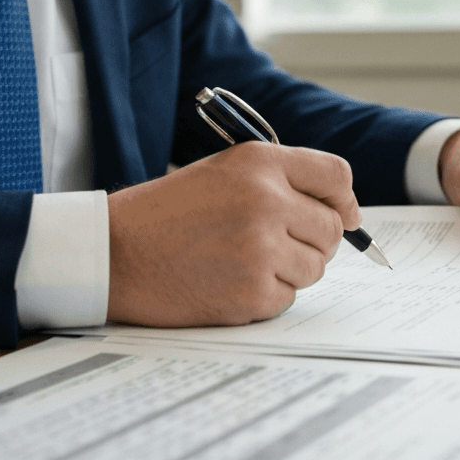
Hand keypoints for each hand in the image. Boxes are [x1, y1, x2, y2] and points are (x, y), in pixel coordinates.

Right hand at [106, 142, 360, 327]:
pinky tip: (229, 281)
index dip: (344, 199)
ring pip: (315, 266)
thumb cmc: (168, 212)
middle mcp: (266, 199)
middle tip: (273, 244)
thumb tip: (345, 212)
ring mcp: (260, 247)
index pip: (336, 176)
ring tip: (242, 260)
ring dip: (289, 269)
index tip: (344, 214)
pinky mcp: (252, 291)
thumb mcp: (225, 171)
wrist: (114, 252)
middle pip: (332, 227)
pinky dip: (266, 295)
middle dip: (311, 239)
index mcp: (261, 162)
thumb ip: (281, 181)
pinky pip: (288, 297)